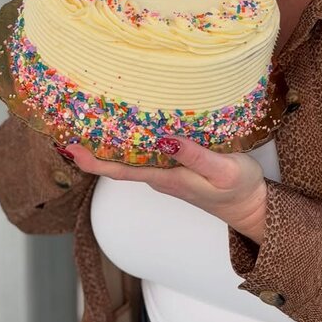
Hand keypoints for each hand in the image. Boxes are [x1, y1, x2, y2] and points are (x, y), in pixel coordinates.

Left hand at [64, 136, 267, 241]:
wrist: (252, 206)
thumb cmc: (238, 189)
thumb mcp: (221, 170)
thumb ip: (194, 156)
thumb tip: (164, 140)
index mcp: (165, 178)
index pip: (119, 171)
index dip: (92, 160)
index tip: (70, 146)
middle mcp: (159, 176)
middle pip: (118, 163)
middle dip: (94, 145)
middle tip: (73, 119)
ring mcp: (167, 173)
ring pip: (132, 157)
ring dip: (112, 141)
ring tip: (94, 114)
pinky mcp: (176, 167)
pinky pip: (147, 153)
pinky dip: (134, 138)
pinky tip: (133, 122)